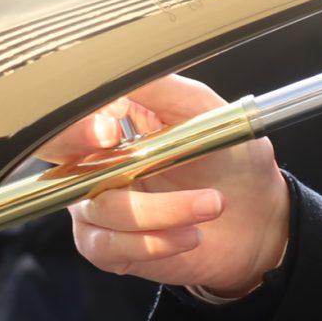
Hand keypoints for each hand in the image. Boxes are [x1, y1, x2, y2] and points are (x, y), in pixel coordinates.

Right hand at [37, 75, 291, 296]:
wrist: (260, 219)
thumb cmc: (231, 162)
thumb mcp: (205, 112)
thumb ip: (162, 88)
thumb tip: (126, 71)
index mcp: (111, 130)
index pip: (70, 123)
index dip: (77, 126)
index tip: (110, 127)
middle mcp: (96, 168)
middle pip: (61, 162)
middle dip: (83, 155)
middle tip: (132, 152)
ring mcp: (100, 209)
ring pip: (105, 209)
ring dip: (163, 209)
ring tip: (211, 203)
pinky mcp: (112, 249)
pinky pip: (111, 248)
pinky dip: (154, 242)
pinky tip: (190, 234)